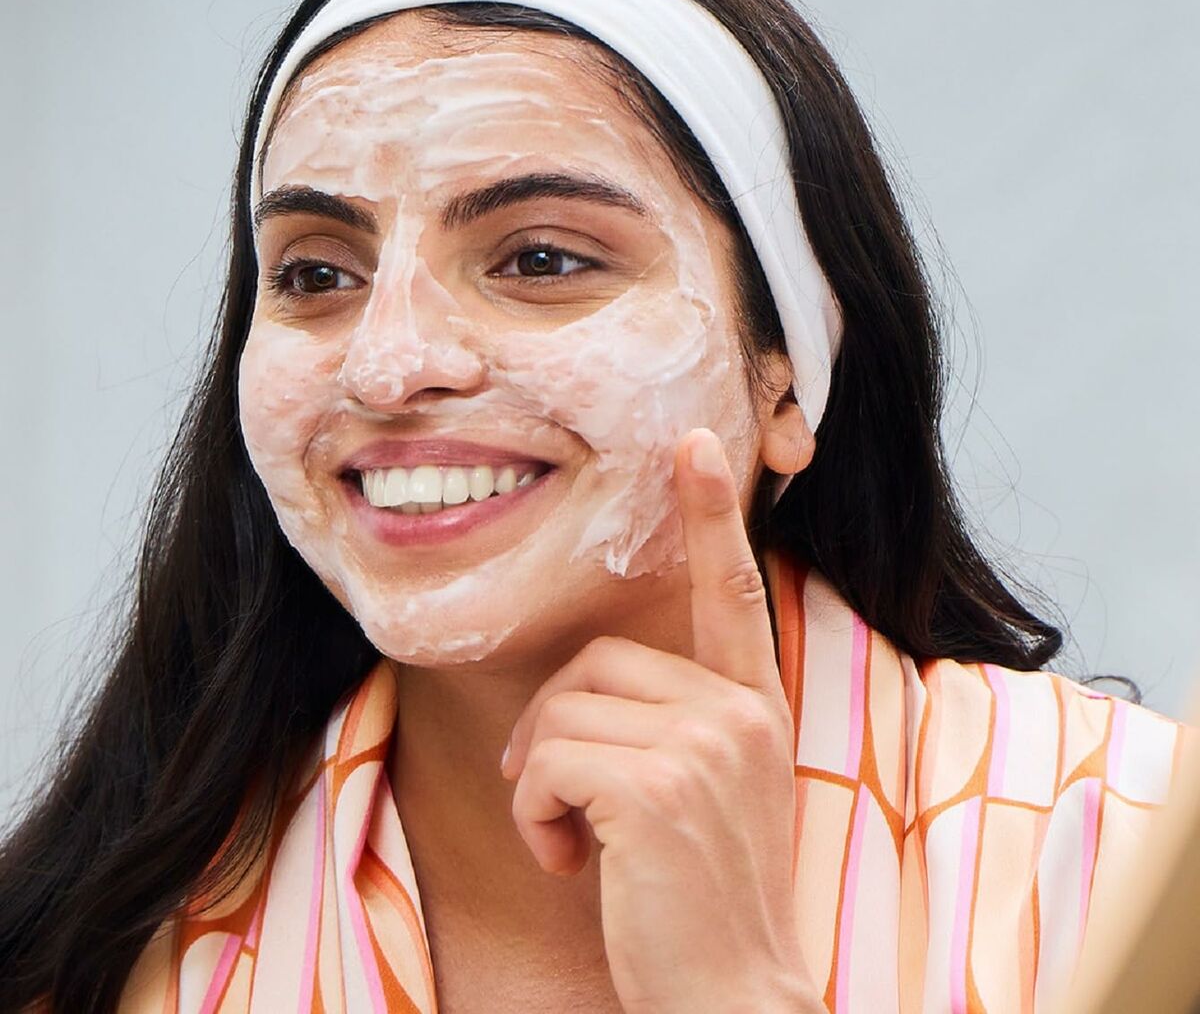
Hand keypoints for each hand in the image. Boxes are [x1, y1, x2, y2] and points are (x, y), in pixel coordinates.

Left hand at [501, 428, 821, 1012]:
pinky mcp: (656, 785)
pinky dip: (535, 814)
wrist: (735, 1000)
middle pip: (598, 662)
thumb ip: (671, 726)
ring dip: (543, 784)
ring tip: (579, 844)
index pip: (734, 592)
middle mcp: (741, 713)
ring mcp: (706, 744)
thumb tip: (578, 695)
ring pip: (564, 710)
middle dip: (555, 730)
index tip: (698, 443)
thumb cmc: (701, 902)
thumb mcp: (704, 797)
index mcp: (754, 708)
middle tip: (562, 803)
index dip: (713, 514)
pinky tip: (572, 863)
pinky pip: (549, 758)